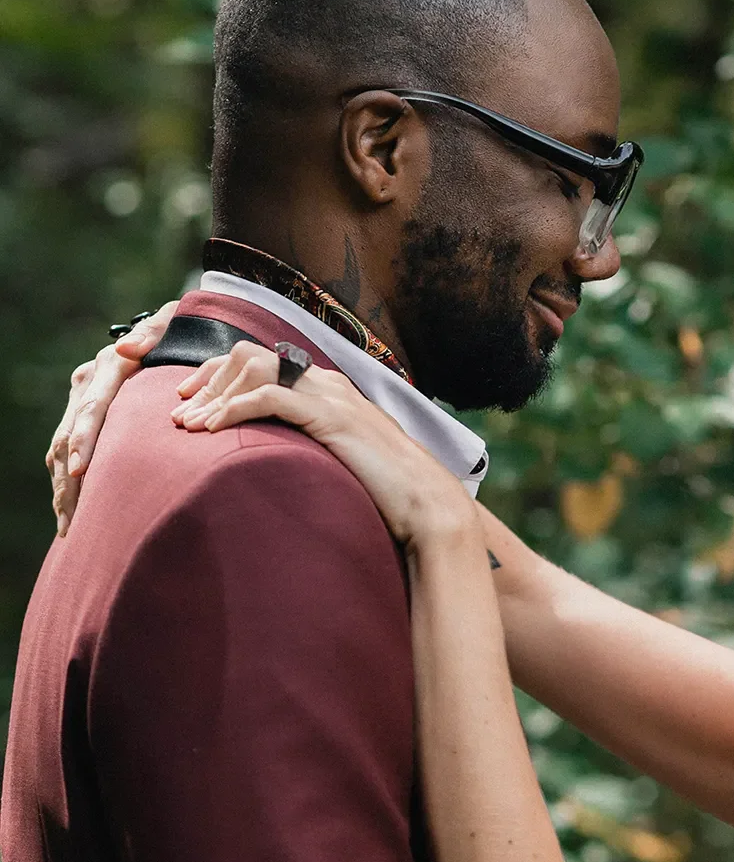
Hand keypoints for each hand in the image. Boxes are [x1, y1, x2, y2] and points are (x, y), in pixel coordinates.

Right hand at [47, 302, 175, 533]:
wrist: (174, 331)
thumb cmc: (183, 334)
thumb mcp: (176, 328)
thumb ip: (157, 333)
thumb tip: (128, 347)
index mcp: (109, 366)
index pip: (91, 408)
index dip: (82, 439)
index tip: (80, 471)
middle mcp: (88, 382)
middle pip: (68, 435)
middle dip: (67, 479)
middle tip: (70, 517)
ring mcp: (82, 399)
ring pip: (61, 449)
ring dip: (63, 488)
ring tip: (68, 526)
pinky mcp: (84, 415)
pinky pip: (67, 453)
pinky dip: (68, 483)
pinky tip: (72, 514)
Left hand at [171, 344, 479, 549]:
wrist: (428, 505)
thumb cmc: (389, 495)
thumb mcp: (341, 464)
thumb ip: (311, 452)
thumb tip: (278, 467)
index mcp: (328, 390)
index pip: (261, 361)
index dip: (218, 376)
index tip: (190, 403)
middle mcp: (326, 383)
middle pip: (248, 355)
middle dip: (206, 380)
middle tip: (178, 413)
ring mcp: (329, 396)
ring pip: (253, 368)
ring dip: (213, 396)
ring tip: (188, 426)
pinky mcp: (329, 417)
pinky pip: (269, 397)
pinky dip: (233, 409)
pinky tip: (212, 430)